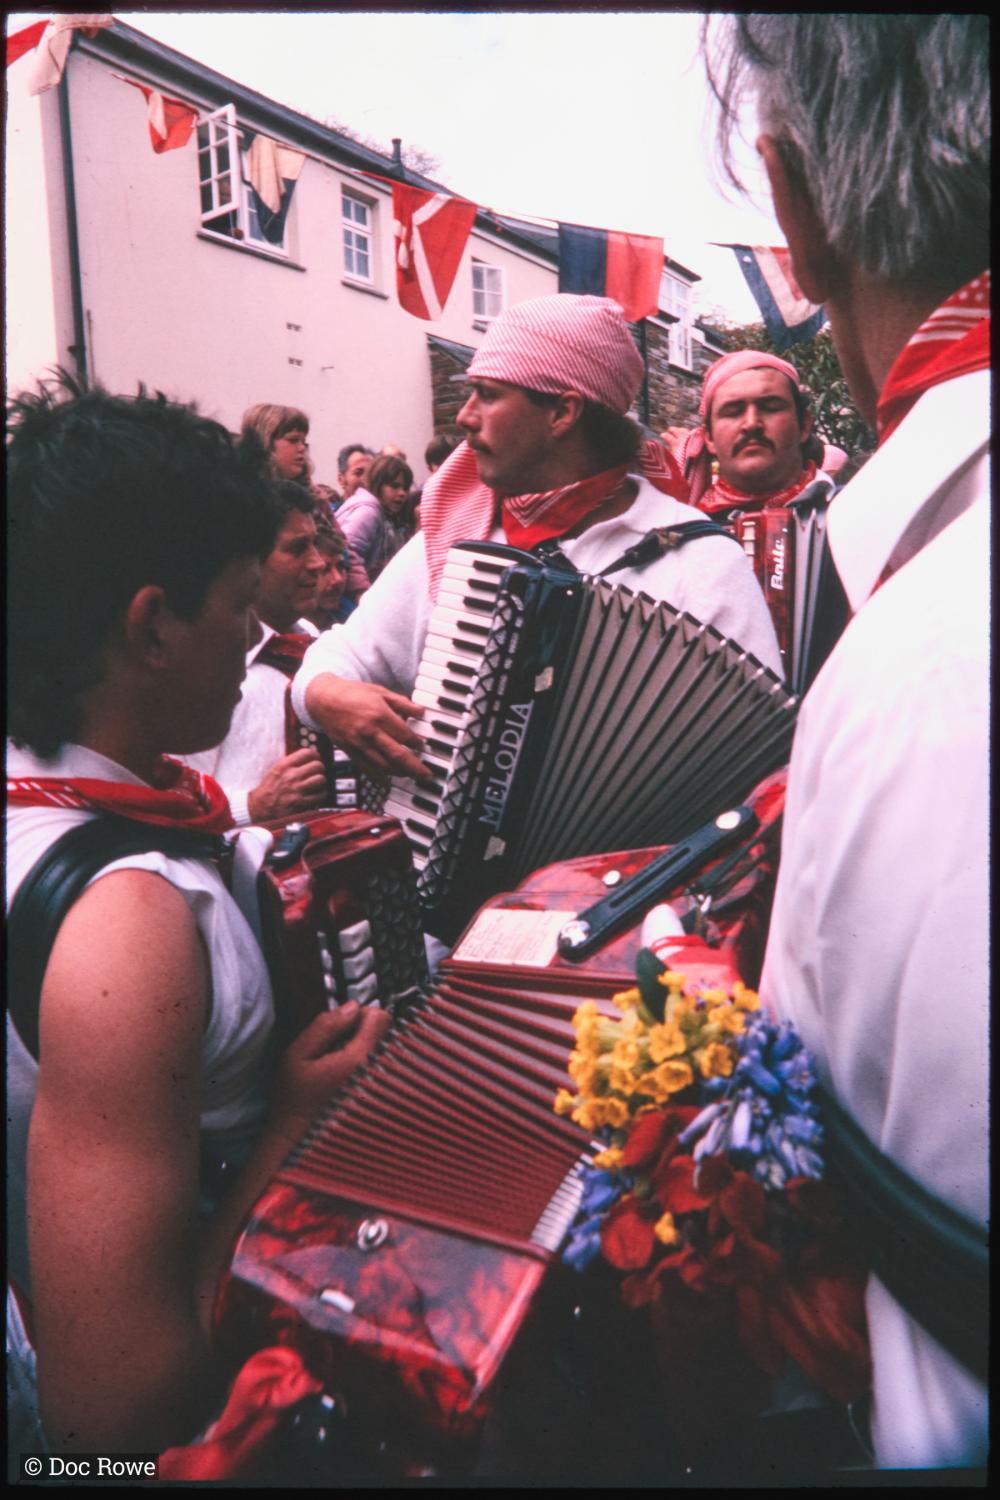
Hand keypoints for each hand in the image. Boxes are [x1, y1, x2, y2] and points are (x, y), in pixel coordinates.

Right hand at [247, 749, 327, 821]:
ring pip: (321, 779)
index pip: (307, 753)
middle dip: (319, 769)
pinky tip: (315, 794)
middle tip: (316, 772)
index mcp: (284, 765)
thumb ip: (291, 762)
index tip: (315, 758)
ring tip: (316, 784)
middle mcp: (291, 776)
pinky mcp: (301, 803)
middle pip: (318, 766)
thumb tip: (308, 756)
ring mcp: (297, 790)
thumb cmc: (269, 789)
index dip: (315, 755)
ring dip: (321, 782)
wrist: (261, 807)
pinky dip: (320, 795)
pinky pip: (320, 795)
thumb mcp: (276, 769)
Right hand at [268, 1002, 389, 1146]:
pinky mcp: (381, 1095)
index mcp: (358, 1060)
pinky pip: (383, 1065)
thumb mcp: (297, 1055)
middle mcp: (377, 1072)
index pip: (381, 1017)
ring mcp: (382, 1086)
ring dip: (367, 1047)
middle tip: (340, 1045)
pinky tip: (349, 1075)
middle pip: (386, 1030)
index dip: (361, 1013)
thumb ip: (325, 1026)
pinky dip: (369, 1063)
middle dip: (365, 1030)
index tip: (344, 1025)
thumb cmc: (295, 1098)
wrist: (299, 1137)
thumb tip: (351, 1007)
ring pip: (385, 1047)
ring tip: (343, 1063)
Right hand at [304, 674, 429, 779]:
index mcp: (379, 714)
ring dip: (400, 773)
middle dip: (415, 767)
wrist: (324, 699)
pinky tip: (388, 781)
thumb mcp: (380, 692)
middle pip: (397, 755)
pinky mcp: (350, 751)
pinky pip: (367, 768)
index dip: (417, 743)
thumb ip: (402, 703)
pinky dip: (379, 777)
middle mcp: (370, 731)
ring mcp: (358, 743)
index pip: (405, 735)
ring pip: (383, 765)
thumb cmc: (353, 693)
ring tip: (411, 776)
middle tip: (427, 775)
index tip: (423, 746)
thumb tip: (421, 712)